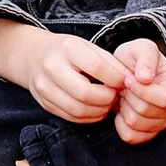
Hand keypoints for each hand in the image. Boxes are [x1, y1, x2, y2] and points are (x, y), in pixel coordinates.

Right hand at [0, 16, 126, 122]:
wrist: (34, 56)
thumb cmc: (68, 51)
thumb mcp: (89, 47)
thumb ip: (110, 63)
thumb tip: (132, 81)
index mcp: (68, 48)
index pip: (97, 68)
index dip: (116, 79)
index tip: (125, 82)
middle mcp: (52, 67)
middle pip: (85, 93)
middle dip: (106, 99)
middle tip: (116, 97)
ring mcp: (45, 87)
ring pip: (77, 109)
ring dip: (99, 111)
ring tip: (107, 104)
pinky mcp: (44, 103)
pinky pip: (70, 117)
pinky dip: (88, 118)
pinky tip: (95, 110)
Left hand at [107, 37, 165, 145]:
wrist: (127, 71)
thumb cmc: (136, 58)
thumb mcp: (141, 47)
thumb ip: (145, 57)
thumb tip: (145, 78)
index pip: (163, 99)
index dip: (140, 90)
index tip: (127, 78)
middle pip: (145, 111)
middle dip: (128, 96)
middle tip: (124, 85)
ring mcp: (162, 122)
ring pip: (136, 124)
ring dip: (123, 108)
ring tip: (124, 95)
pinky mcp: (148, 133)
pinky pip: (130, 136)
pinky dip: (120, 123)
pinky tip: (121, 109)